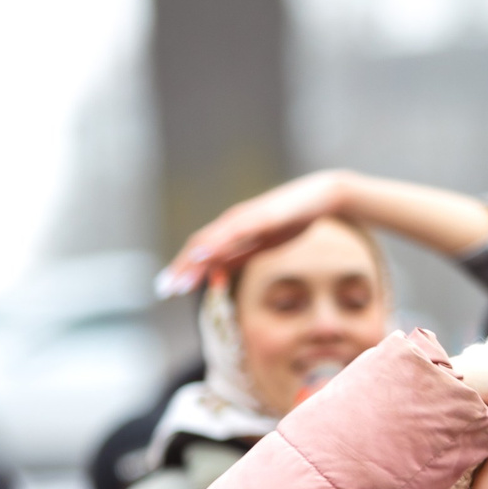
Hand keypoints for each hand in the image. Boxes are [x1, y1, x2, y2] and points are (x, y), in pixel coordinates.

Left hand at [157, 171, 351, 296]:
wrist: (323, 198)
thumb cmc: (293, 220)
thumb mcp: (260, 246)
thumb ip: (237, 258)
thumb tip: (214, 276)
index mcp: (232, 231)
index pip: (201, 252)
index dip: (184, 269)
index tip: (168, 290)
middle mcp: (232, 222)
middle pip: (200, 246)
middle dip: (181, 268)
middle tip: (164, 289)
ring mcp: (245, 217)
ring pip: (213, 239)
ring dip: (192, 259)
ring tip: (177, 278)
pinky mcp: (260, 216)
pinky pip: (234, 231)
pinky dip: (216, 243)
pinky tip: (204, 253)